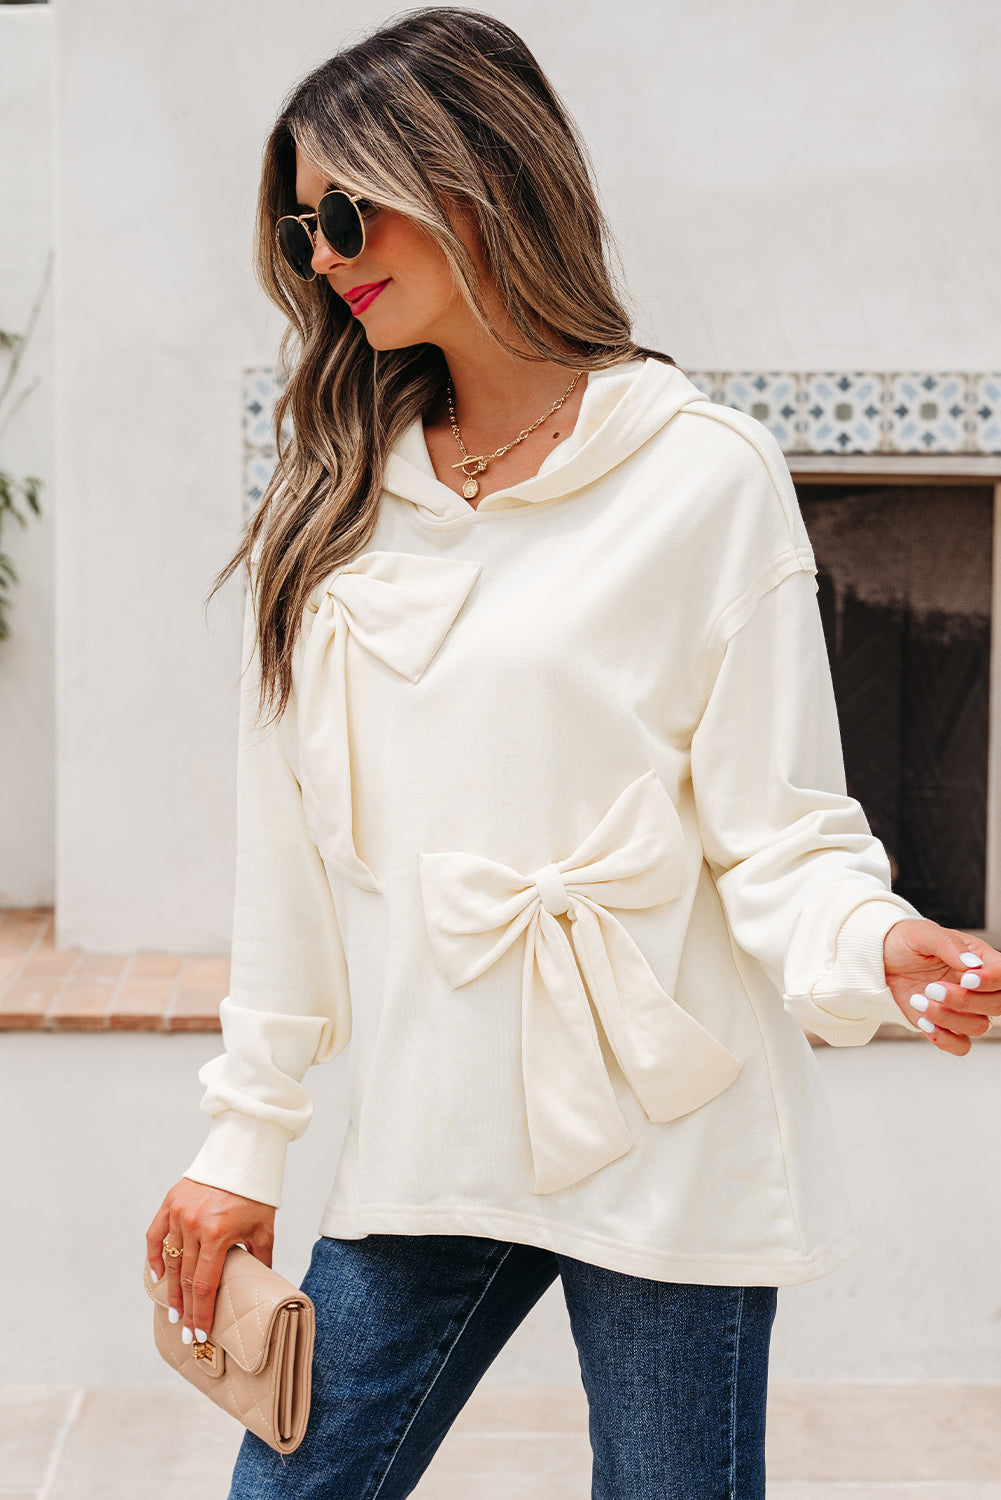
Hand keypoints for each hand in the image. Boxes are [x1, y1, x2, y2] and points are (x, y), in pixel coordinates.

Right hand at [145, 1178, 276, 1344]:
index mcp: (217, 1233)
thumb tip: (263, 1286)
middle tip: (187, 1332)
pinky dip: (154, 1257)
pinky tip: (157, 1277)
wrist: (242, 1154)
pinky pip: (155, 1235)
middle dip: (187, 1309)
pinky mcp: (170, 1202)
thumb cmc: (256, 1193)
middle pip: (184, 1278)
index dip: (201, 1312)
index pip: (203, 1284)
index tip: (200, 1333)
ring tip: (175, 1312)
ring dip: (170, 1290)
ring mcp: (178, 1213)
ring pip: (169, 1261)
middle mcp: (193, 1224)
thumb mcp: (263, 1229)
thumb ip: (260, 1259)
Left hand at [883, 919, 999, 1055]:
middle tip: (931, 988)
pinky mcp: (947, 1025)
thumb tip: (972, 965)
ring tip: (918, 1000)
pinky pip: (961, 1045)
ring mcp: (964, 1009)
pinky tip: (924, 1021)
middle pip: (997, 1004)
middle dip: (964, 1001)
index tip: (966, 980)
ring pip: (979, 1026)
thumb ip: (949, 946)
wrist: (883, 959)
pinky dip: (945, 1039)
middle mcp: (979, 987)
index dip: (991, 981)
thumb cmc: (907, 941)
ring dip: (948, 1018)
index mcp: (981, 960)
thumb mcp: (923, 934)